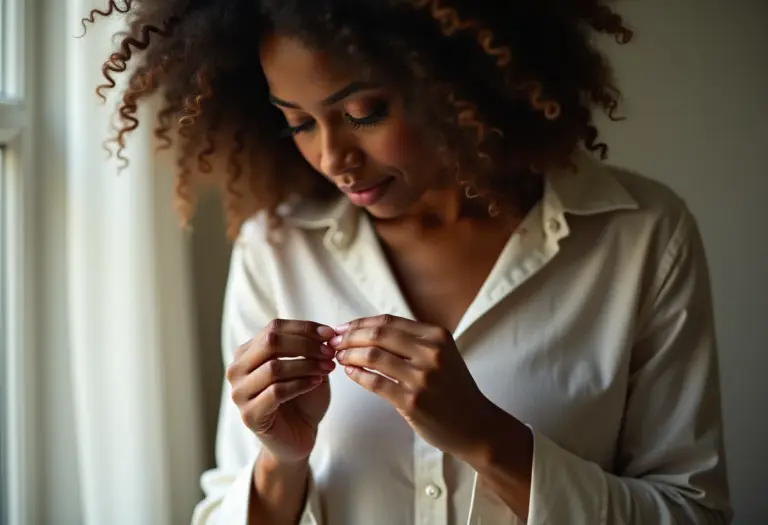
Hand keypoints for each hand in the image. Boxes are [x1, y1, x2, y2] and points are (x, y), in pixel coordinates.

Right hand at [226, 319, 336, 462]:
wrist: (298, 437)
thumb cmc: (303, 399)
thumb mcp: (308, 366)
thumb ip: (310, 349)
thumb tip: (325, 334)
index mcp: (247, 353)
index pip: (274, 328)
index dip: (304, 328)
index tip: (330, 333)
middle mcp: (237, 370)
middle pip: (271, 343)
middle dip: (306, 344)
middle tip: (330, 352)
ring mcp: (239, 393)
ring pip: (274, 368)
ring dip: (307, 365)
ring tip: (328, 368)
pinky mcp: (249, 415)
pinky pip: (276, 392)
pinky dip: (301, 384)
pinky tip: (317, 382)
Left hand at [330, 315, 503, 462]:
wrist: (476, 426)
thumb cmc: (454, 390)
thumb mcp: (443, 355)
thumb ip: (414, 341)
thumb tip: (369, 330)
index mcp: (437, 336)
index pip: (388, 322)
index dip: (360, 323)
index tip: (342, 328)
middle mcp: (431, 352)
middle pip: (377, 335)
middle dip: (349, 336)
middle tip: (333, 342)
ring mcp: (422, 377)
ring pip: (373, 356)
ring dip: (349, 354)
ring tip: (338, 357)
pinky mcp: (412, 401)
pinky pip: (375, 382)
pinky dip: (357, 375)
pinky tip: (349, 373)